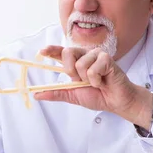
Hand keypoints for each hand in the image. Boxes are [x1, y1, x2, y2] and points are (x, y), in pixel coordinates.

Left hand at [35, 46, 152, 129]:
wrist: (115, 102)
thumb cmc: (98, 96)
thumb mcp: (73, 95)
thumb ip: (56, 93)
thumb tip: (36, 94)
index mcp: (76, 63)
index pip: (61, 53)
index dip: (51, 50)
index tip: (42, 52)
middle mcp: (85, 56)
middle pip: (67, 53)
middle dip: (71, 71)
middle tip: (82, 81)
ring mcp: (96, 55)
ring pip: (80, 63)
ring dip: (86, 79)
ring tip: (96, 82)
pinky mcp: (106, 58)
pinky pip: (93, 69)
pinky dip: (96, 80)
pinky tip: (103, 81)